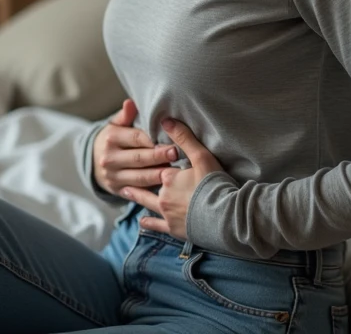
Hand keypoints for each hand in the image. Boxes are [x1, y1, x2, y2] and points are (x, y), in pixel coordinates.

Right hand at [92, 100, 178, 197]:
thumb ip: (125, 115)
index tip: (171, 139)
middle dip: (159, 157)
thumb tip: (130, 102)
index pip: (136, 138)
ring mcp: (112, 176)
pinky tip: (165, 187)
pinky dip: (152, 189)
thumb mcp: (115, 125)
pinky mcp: (117, 190)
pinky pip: (137, 191)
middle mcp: (109, 158)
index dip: (154, 139)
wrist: (94, 161)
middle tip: (176, 154)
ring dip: (158, 175)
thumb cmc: (113, 139)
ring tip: (175, 171)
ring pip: (140, 177)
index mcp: (111, 138)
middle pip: (139, 158)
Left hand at [122, 118, 222, 240]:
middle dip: (141, 180)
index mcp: (168, 177)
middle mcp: (163, 195)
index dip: (158, 163)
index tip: (153, 158)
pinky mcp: (173, 229)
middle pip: (150, 185)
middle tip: (127, 176)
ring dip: (138, 197)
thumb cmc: (214, 185)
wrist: (223, 218)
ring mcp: (167, 214)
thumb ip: (184, 138)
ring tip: (127, 192)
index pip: (159, 167)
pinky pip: (157, 225)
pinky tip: (142, 222)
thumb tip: (166, 121)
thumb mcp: (201, 156)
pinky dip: (149, 223)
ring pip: (148, 204)